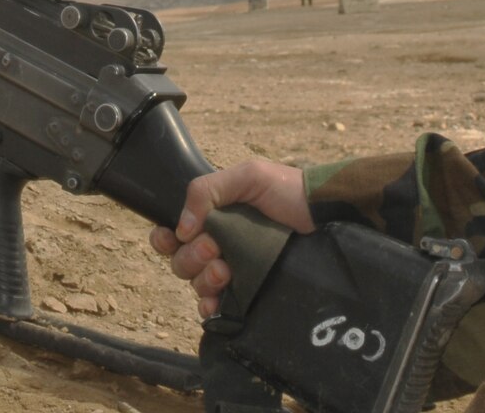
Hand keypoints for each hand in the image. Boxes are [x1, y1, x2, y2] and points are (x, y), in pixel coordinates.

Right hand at [148, 160, 313, 318]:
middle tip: (215, 247)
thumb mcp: (246, 176)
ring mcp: (231, 268)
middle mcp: (215, 244)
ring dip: (204, 279)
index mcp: (209, 217)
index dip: (162, 240)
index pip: (171, 234)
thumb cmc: (284, 189)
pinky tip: (216, 305)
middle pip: (180, 262)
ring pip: (197, 283)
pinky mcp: (247, 289)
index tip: (171, 239)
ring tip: (227, 270)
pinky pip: (217, 306)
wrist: (322, 213)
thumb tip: (181, 228)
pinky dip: (210, 308)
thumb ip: (207, 191)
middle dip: (192, 257)